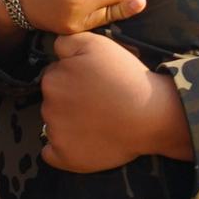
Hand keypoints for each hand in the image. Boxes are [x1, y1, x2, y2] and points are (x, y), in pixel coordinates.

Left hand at [42, 30, 190, 171]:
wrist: (150, 115)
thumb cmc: (126, 78)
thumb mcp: (97, 44)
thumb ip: (67, 42)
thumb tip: (54, 50)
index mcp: (52, 80)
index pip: (54, 75)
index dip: (74, 76)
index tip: (93, 82)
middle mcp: (48, 107)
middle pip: (53, 100)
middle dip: (69, 99)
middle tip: (98, 101)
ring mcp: (56, 134)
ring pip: (54, 124)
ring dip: (68, 123)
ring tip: (99, 120)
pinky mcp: (65, 157)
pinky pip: (51, 154)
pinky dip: (63, 150)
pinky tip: (83, 143)